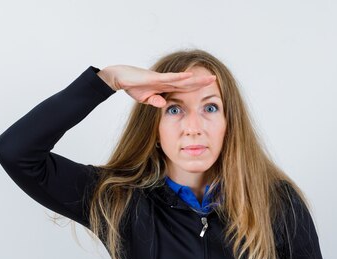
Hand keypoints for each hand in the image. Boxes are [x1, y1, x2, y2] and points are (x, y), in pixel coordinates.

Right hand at [97, 65, 215, 107]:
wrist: (121, 78)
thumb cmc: (133, 86)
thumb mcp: (146, 98)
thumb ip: (155, 101)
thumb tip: (164, 104)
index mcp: (165, 87)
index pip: (185, 88)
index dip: (196, 88)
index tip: (208, 89)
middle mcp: (167, 81)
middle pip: (188, 82)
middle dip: (202, 82)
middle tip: (215, 80)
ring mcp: (162, 79)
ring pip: (183, 79)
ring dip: (197, 79)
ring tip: (210, 78)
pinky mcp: (155, 78)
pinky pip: (170, 78)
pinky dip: (180, 78)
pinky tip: (190, 77)